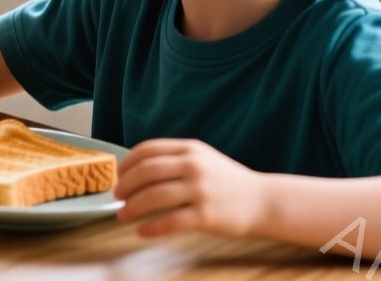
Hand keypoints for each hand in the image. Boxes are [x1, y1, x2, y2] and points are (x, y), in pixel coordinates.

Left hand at [115, 139, 265, 238]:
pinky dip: (151, 228)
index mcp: (190, 149)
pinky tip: (141, 232)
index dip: (127, 163)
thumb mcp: (203, 158)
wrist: (264, 201)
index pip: (147, 150)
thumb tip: (135, 170)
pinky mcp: (206, 215)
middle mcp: (194, 166)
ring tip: (123, 216)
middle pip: (146, 172)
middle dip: (125, 185)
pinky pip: (170, 221)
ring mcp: (200, 190)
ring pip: (153, 197)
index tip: (117, 175)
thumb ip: (174, 159)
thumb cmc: (227, 182)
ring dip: (132, 208)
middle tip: (116, 197)